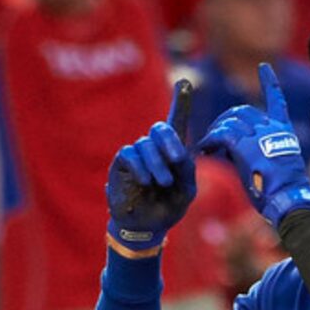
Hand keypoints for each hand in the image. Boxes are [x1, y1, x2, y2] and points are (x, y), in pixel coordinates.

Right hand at [106, 79, 196, 253]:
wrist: (147, 227)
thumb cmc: (167, 207)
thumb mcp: (186, 191)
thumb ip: (187, 171)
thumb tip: (180, 153)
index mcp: (173, 152)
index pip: (176, 121)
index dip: (180, 101)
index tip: (184, 82)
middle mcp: (155, 148)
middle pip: (161, 128)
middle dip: (170, 141)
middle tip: (177, 158)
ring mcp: (137, 153)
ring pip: (146, 144)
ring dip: (156, 163)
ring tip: (161, 182)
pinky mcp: (122, 162)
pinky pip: (130, 155)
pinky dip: (140, 167)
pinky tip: (145, 181)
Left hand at [197, 62, 309, 228]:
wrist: (289, 200)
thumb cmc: (283, 193)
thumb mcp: (275, 166)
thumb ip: (256, 150)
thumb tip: (230, 149)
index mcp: (284, 131)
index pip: (277, 100)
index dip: (269, 82)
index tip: (264, 67)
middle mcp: (272, 127)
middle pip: (242, 111)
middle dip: (225, 122)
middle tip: (214, 139)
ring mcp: (259, 135)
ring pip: (229, 122)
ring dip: (215, 133)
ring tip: (207, 147)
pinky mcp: (246, 146)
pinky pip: (222, 136)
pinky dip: (210, 142)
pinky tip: (204, 150)